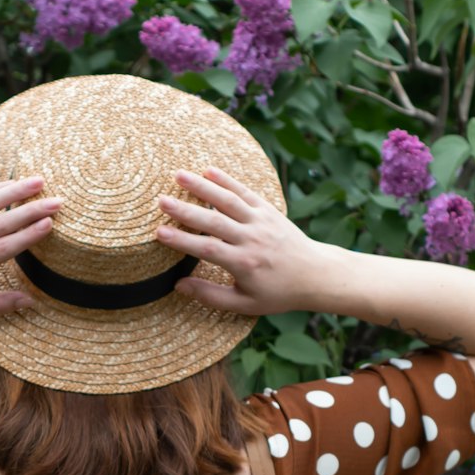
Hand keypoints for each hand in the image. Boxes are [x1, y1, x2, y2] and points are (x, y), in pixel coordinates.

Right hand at [156, 166, 325, 315]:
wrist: (315, 275)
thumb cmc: (278, 293)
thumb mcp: (244, 304)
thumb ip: (211, 296)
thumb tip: (179, 286)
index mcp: (244, 263)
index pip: (207, 248)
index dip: (182, 240)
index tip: (160, 233)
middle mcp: (252, 239)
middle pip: (214, 221)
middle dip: (185, 210)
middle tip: (161, 201)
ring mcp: (261, 221)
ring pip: (228, 200)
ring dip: (203, 186)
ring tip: (179, 175)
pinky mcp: (269, 210)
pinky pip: (246, 192)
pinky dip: (227, 180)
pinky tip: (209, 171)